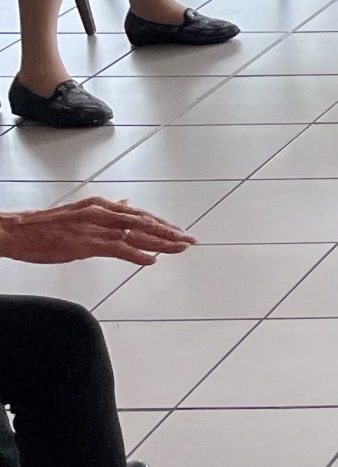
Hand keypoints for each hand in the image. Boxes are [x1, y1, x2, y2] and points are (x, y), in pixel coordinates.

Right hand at [0, 198, 193, 267]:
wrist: (17, 231)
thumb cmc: (45, 225)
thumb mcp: (81, 211)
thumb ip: (108, 211)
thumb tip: (128, 205)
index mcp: (101, 205)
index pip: (140, 215)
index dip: (162, 224)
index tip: (179, 231)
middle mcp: (102, 212)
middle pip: (144, 223)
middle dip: (170, 232)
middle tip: (190, 240)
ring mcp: (95, 227)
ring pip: (136, 234)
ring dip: (161, 243)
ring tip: (180, 248)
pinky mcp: (85, 243)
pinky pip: (117, 249)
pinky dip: (137, 255)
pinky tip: (151, 260)